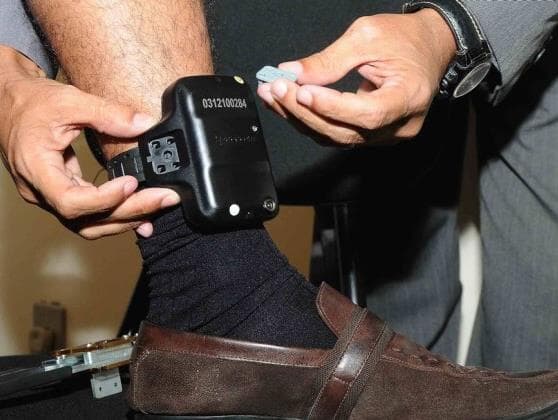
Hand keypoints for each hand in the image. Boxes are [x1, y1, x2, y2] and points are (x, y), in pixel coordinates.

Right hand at [0, 46, 179, 238]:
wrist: (8, 103)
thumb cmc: (29, 102)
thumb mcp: (69, 100)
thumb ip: (108, 113)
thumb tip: (144, 124)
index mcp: (36, 169)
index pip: (70, 201)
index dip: (104, 199)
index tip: (131, 182)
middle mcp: (41, 191)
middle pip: (88, 219)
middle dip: (131, 211)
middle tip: (165, 198)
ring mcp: (51, 197)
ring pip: (90, 224)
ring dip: (127, 219)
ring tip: (159, 205)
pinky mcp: (63, 194)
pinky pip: (90, 216)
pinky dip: (117, 216)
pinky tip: (141, 214)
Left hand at [257, 10, 456, 145]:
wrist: (428, 48)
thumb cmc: (406, 39)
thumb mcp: (368, 37)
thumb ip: (329, 60)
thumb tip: (292, 73)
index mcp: (409, 98)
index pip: (368, 113)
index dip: (332, 106)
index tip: (301, 90)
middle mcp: (400, 125)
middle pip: (345, 131)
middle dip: (304, 111)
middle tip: (275, 89)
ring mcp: (385, 135)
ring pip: (335, 136)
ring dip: (300, 117)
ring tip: (274, 95)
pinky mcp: (371, 135)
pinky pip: (336, 132)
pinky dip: (310, 119)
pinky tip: (288, 104)